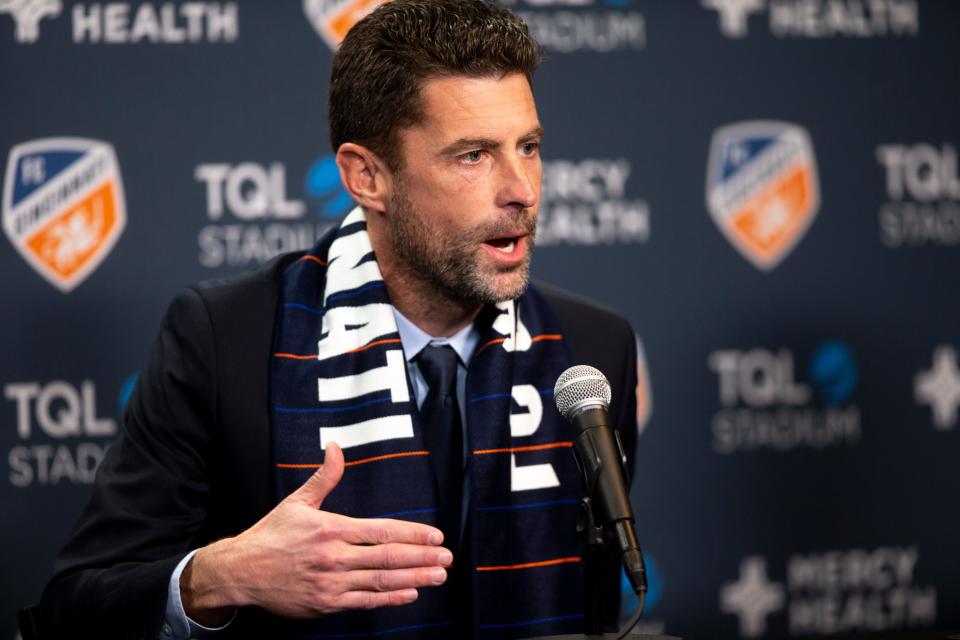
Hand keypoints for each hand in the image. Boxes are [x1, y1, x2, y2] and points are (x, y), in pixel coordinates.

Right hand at [180, 442, 451, 623]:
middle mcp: (335, 556)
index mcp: (332, 529)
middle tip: (447, 558)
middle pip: (388, 557)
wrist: (240, 571)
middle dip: (422, 558)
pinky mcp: (326, 604)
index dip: (413, 534)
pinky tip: (410, 594)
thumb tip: (336, 446)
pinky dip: (389, 599)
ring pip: (381, 581)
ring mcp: (331, 583)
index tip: (436, 536)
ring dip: (414, 579)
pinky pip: (364, 602)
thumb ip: (325, 476)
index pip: (382, 531)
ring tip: (438, 576)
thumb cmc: (271, 535)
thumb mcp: (298, 501)